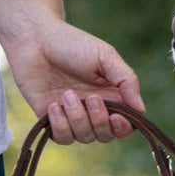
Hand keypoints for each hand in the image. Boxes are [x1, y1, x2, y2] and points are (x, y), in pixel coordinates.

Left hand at [3, 19, 145, 143]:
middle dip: (99, 121)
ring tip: (67, 94)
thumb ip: (127, 81)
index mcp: (112, 96)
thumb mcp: (106, 57)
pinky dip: (60, 125)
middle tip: (91, 98)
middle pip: (107, 135)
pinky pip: (62, 138)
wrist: (33, 38)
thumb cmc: (72, 43)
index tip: (116, 117)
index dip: (123, 127)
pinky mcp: (51, 119)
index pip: (126, 125)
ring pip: (85, 137)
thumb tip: (141, 109)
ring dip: (78, 119)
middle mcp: (94, 110)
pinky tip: (54, 105)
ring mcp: (73, 116)